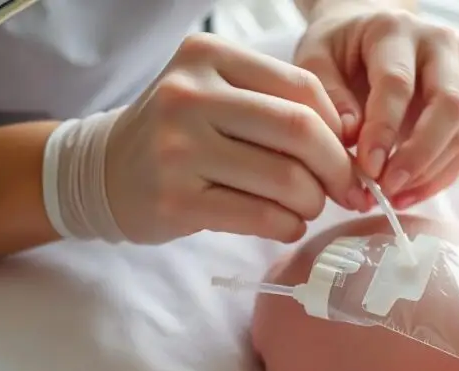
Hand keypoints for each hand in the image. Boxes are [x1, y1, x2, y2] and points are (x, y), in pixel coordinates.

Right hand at [103, 33, 365, 243]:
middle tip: (346, 190)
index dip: (339, 128)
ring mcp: (177, 149)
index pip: (303, 88)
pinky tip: (286, 225)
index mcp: (208, 56)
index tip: (348, 155)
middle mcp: (188, 95)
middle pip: (300, 130)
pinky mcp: (175, 201)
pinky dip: (288, 226)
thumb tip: (354, 144)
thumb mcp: (220, 95)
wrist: (104, 171)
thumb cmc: (180, 134)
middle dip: (337, 168)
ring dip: (312, 202)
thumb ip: (279, 105)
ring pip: (285, 179)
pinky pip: (260, 217)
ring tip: (306, 207)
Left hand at [294, 5, 458, 209]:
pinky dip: (439, 177)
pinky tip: (408, 193)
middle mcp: (441, 48)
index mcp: (396, 30)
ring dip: (431, 173)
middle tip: (387, 187)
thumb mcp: (316, 60)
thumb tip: (352, 138)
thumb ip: (329, 96)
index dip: (384, 129)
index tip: (367, 168)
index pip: (399, 83)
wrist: (367, 33)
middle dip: (419, 155)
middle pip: (449, 105)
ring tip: (393, 196)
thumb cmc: (339, 49)